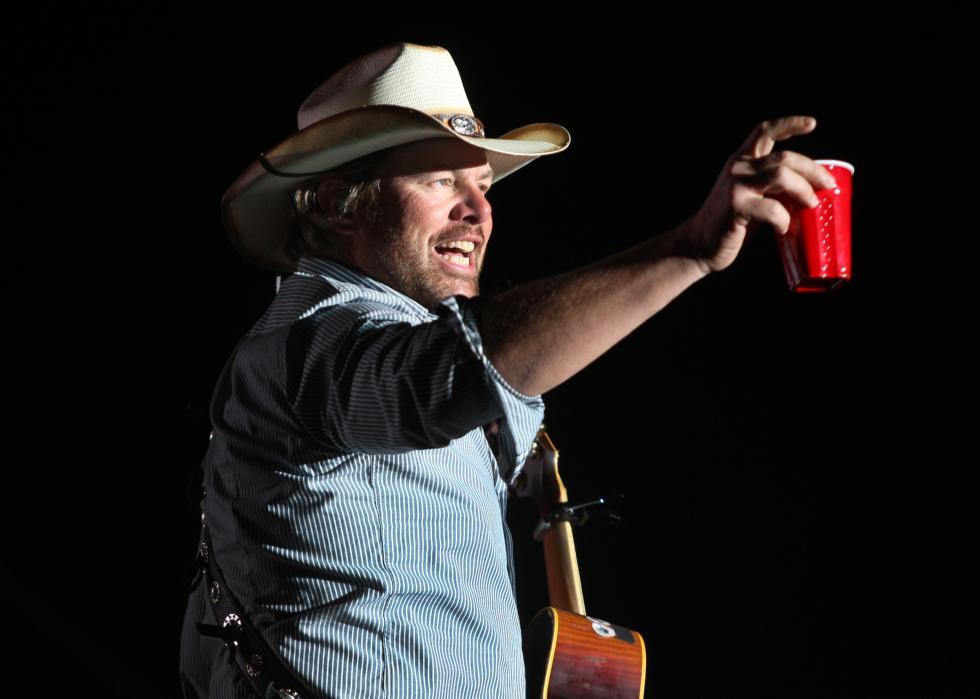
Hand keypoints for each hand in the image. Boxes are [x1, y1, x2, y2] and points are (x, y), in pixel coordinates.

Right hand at [683, 115, 837, 274]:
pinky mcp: (735, 207)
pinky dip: (784, 219)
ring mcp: (735, 186)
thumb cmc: (730, 223)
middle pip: (785, 157)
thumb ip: (771, 186)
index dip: (789, 124)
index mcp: (741, 161)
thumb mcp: (750, 195)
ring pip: (781, 175)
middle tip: (827, 185)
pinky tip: (783, 228)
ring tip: (811, 204)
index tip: (811, 124)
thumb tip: (809, 188)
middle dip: (812, 170)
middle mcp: (738, 168)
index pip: (764, 131)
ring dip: (803, 190)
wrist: (699, 244)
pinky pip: (771, 208)